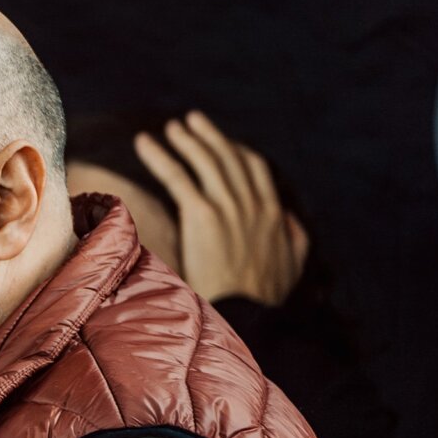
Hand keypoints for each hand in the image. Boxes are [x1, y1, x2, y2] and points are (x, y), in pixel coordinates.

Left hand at [134, 110, 310, 305]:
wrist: (247, 316)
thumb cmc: (263, 300)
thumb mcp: (292, 265)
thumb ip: (294, 239)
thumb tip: (290, 220)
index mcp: (272, 213)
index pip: (255, 168)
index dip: (237, 150)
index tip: (223, 142)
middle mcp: (251, 203)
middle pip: (228, 157)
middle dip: (209, 136)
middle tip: (191, 120)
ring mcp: (227, 207)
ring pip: (204, 161)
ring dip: (185, 140)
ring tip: (170, 128)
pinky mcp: (202, 215)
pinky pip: (177, 177)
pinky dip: (159, 156)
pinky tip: (143, 143)